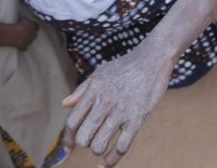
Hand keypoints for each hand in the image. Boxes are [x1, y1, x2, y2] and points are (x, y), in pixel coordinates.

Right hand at [13, 18, 38, 50]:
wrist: (16, 34)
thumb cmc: (20, 25)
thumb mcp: (25, 19)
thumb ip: (28, 21)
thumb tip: (28, 21)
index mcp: (35, 28)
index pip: (37, 27)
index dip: (34, 26)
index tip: (31, 25)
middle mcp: (34, 36)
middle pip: (35, 34)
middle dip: (32, 33)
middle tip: (26, 31)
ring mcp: (30, 42)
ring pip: (30, 41)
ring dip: (27, 39)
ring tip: (22, 37)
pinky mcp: (24, 47)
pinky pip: (24, 48)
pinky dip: (23, 47)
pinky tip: (20, 45)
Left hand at [63, 45, 172, 166]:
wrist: (152, 59)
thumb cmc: (124, 67)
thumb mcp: (99, 74)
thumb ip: (81, 90)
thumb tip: (64, 104)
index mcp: (92, 92)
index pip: (72, 122)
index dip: (68, 138)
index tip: (69, 146)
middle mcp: (104, 103)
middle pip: (83, 137)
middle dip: (84, 143)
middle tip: (91, 140)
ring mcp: (121, 112)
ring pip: (99, 145)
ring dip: (98, 149)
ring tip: (101, 144)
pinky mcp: (137, 119)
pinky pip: (121, 147)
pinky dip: (112, 159)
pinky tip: (107, 162)